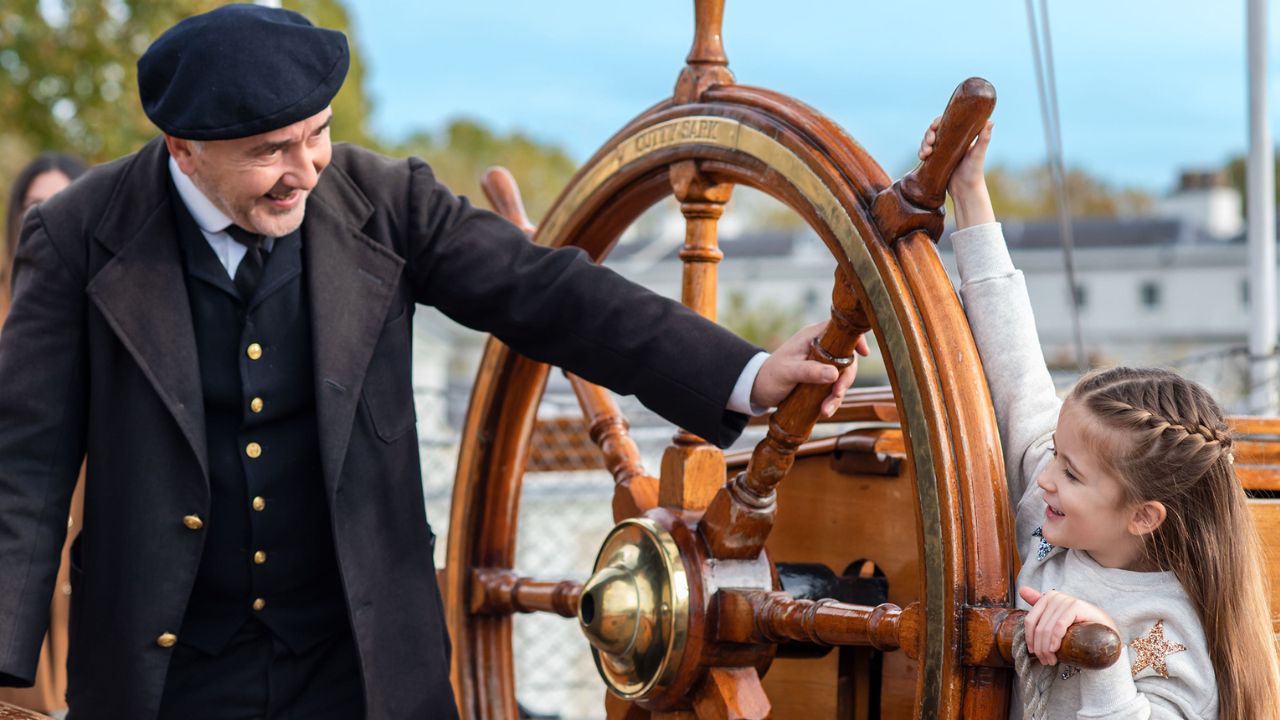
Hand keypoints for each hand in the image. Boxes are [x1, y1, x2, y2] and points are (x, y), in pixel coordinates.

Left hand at [750, 321, 869, 416]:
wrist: (758, 388)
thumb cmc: (770, 374)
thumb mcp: (788, 372)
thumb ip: (809, 371)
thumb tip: (834, 374)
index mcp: (813, 337)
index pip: (840, 330)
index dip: (856, 338)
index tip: (863, 353)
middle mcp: (821, 348)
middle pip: (847, 357)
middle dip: (845, 378)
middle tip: (837, 393)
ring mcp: (822, 363)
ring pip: (842, 376)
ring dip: (838, 394)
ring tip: (826, 410)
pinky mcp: (820, 378)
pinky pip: (834, 387)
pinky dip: (832, 400)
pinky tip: (825, 411)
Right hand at [918, 116, 994, 228]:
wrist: (965, 191)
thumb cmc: (975, 172)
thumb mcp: (978, 154)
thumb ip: (984, 139)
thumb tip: (990, 121)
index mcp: (961, 136)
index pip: (946, 123)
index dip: (937, 122)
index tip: (933, 127)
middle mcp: (952, 141)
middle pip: (935, 131)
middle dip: (928, 135)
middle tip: (929, 143)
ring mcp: (943, 151)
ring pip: (929, 141)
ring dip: (923, 144)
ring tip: (924, 154)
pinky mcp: (937, 160)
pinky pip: (926, 152)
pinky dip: (922, 152)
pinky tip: (922, 157)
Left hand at [1019, 586, 1117, 665]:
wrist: (1108, 631)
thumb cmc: (1081, 627)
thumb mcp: (1058, 618)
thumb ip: (1041, 605)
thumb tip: (1021, 590)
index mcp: (1047, 598)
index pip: (1030, 621)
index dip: (1030, 639)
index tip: (1034, 653)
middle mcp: (1055, 596)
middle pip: (1038, 627)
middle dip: (1040, 648)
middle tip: (1046, 661)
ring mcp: (1065, 600)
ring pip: (1047, 628)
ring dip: (1046, 649)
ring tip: (1051, 661)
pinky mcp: (1076, 607)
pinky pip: (1059, 626)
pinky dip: (1054, 639)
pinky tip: (1055, 650)